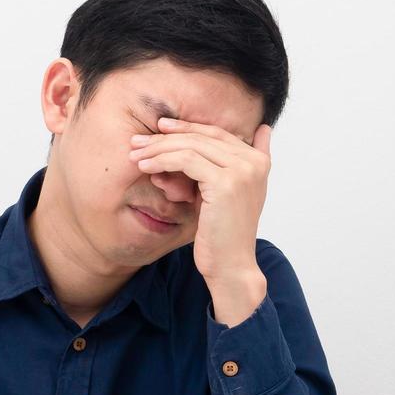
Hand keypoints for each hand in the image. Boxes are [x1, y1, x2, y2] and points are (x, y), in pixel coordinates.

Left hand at [128, 116, 272, 283]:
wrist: (230, 267)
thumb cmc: (222, 235)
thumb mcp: (223, 194)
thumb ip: (222, 166)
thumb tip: (244, 134)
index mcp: (258, 161)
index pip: (216, 133)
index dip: (187, 127)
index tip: (160, 128)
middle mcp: (255, 161)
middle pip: (203, 136)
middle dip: (167, 136)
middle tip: (138, 140)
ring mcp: (243, 170)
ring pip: (192, 146)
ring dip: (158, 148)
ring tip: (135, 155)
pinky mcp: (226, 182)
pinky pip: (186, 160)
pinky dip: (162, 160)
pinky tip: (145, 167)